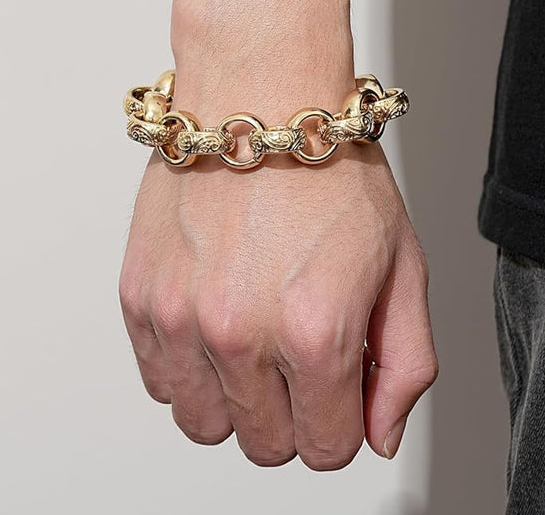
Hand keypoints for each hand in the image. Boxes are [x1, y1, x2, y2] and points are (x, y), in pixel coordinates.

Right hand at [119, 144, 437, 469]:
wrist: (258, 96)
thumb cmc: (331, 171)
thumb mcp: (404, 266)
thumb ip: (405, 365)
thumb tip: (379, 435)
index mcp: (316, 333)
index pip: (326, 449)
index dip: (343, 423)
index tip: (342, 382)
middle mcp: (240, 335)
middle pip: (266, 445)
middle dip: (295, 414)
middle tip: (302, 354)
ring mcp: (180, 319)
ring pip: (206, 426)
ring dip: (237, 400)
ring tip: (256, 340)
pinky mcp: (139, 299)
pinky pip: (160, 384)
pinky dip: (190, 371)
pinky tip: (218, 322)